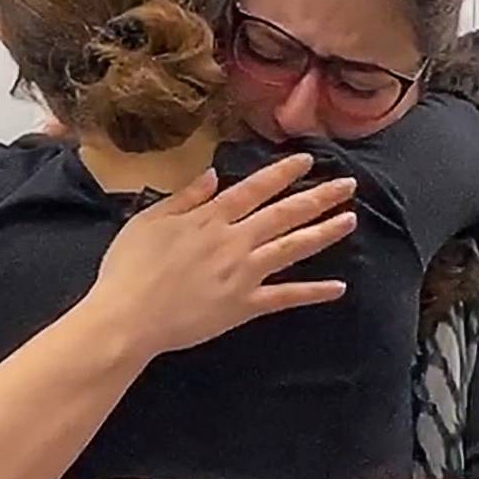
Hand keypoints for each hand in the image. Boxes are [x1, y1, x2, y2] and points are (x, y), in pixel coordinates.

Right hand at [88, 154, 356, 358]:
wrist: (128, 317)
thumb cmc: (128, 268)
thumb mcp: (147, 221)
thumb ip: (183, 198)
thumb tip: (212, 175)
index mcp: (208, 219)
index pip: (253, 189)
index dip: (282, 174)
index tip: (307, 161)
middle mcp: (234, 241)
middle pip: (283, 214)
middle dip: (318, 198)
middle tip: (348, 185)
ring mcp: (243, 273)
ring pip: (292, 248)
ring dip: (324, 233)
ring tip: (350, 220)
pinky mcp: (244, 305)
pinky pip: (285, 297)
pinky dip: (312, 293)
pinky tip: (338, 288)